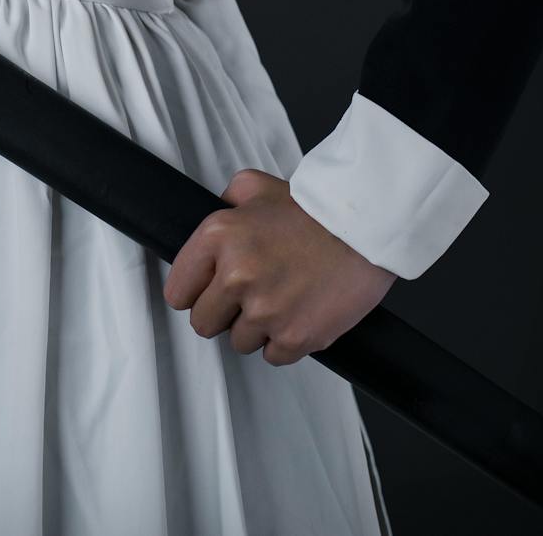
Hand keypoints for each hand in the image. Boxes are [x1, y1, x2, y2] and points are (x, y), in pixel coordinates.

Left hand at [162, 167, 397, 366]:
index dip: (194, 292)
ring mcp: (264, 311)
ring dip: (256, 327)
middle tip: (247, 297)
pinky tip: (297, 313)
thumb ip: (229, 199)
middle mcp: (236, 276)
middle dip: (223, 313)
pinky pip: (271, 356)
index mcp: (219, 237)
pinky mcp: (293, 337)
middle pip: (203, 323)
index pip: (178, 291)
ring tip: (281, 298)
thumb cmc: (314, 210)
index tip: (207, 292)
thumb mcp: (258, 186)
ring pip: (238, 342)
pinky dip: (283, 342)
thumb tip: (218, 211)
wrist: (364, 230)